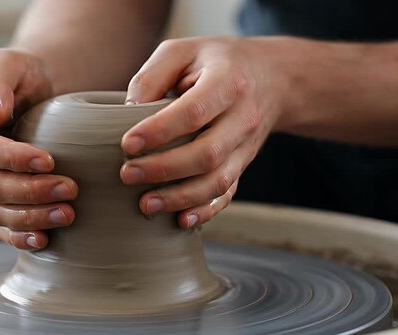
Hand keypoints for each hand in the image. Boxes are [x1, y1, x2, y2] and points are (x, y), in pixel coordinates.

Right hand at [0, 49, 77, 249]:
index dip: (13, 158)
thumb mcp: (7, 63)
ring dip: (31, 217)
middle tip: (70, 190)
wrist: (32, 92)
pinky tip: (44, 240)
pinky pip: (1, 226)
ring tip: (68, 214)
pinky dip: (20, 237)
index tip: (49, 160)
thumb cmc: (20, 74)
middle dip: (30, 191)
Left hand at [120, 37, 287, 228]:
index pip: (194, 112)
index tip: (127, 144)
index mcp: (228, 81)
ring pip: (218, 181)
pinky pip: (228, 194)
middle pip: (206, 154)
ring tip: (145, 205)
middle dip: (163, 170)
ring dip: (180, 198)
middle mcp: (242, 117)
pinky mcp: (243, 165)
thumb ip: (151, 76)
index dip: (159, 131)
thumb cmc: (216, 62)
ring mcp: (246, 146)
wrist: (272, 78)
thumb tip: (125, 112)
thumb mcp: (182, 51)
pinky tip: (180, 220)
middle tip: (127, 175)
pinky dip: (206, 211)